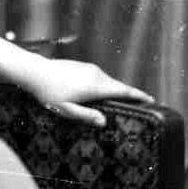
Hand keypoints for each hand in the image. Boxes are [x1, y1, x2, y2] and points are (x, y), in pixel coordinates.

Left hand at [30, 58, 153, 127]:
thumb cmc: (49, 93)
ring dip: (114, 91)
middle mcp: (97, 74)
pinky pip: (100, 78)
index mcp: (96, 86)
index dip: (139, 96)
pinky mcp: (84, 66)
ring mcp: (90, 68)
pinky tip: (98, 95)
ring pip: (108, 82)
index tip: (151, 100)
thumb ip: (86, 116)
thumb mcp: (66, 109)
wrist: (35, 71)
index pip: (124, 91)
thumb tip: (104, 122)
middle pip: (119, 86)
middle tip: (140, 105)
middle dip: (129, 95)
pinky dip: (104, 86)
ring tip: (120, 103)